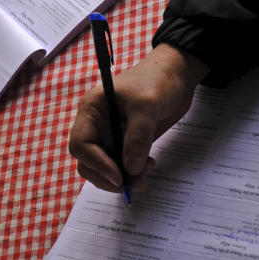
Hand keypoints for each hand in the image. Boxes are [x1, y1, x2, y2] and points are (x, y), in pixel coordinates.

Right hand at [68, 43, 209, 191]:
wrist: (177, 75)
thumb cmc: (157, 80)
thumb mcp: (147, 105)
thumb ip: (137, 138)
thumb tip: (129, 169)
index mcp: (92, 109)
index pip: (81, 144)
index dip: (96, 163)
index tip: (119, 176)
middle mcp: (97, 124)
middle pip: (88, 161)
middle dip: (108, 176)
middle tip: (132, 184)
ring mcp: (111, 134)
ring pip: (105, 167)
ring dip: (122, 177)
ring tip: (145, 174)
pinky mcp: (127, 142)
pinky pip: (122, 164)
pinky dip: (132, 171)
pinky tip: (148, 165)